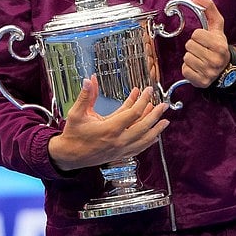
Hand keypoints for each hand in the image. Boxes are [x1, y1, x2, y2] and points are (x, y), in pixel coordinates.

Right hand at [47, 75, 169, 171]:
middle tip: (163, 105)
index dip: (142, 100)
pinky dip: (149, 142)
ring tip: (165, 120)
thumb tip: (89, 80)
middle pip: (143, 126)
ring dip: (156, 129)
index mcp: (109, 128)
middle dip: (155, 114)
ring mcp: (121, 149)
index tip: (147, 91)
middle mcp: (118, 140)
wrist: (70, 156)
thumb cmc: (74, 134)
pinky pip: (139, 148)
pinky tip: (155, 136)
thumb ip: (86, 96)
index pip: (133, 113)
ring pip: (144, 139)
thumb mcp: (77, 113)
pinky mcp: (120, 155)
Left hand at [182, 0, 230, 87]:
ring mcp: (209, 72)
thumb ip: (208, 8)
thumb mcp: (216, 26)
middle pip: (189, 45)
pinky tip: (197, 67)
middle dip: (193, 46)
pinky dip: (188, 68)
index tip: (205, 40)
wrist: (226, 68)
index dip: (198, 35)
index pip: (196, 34)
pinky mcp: (201, 82)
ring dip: (191, 57)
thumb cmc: (218, 45)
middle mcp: (216, 60)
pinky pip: (185, 70)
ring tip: (200, 58)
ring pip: (186, 58)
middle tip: (202, 49)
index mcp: (220, 46)